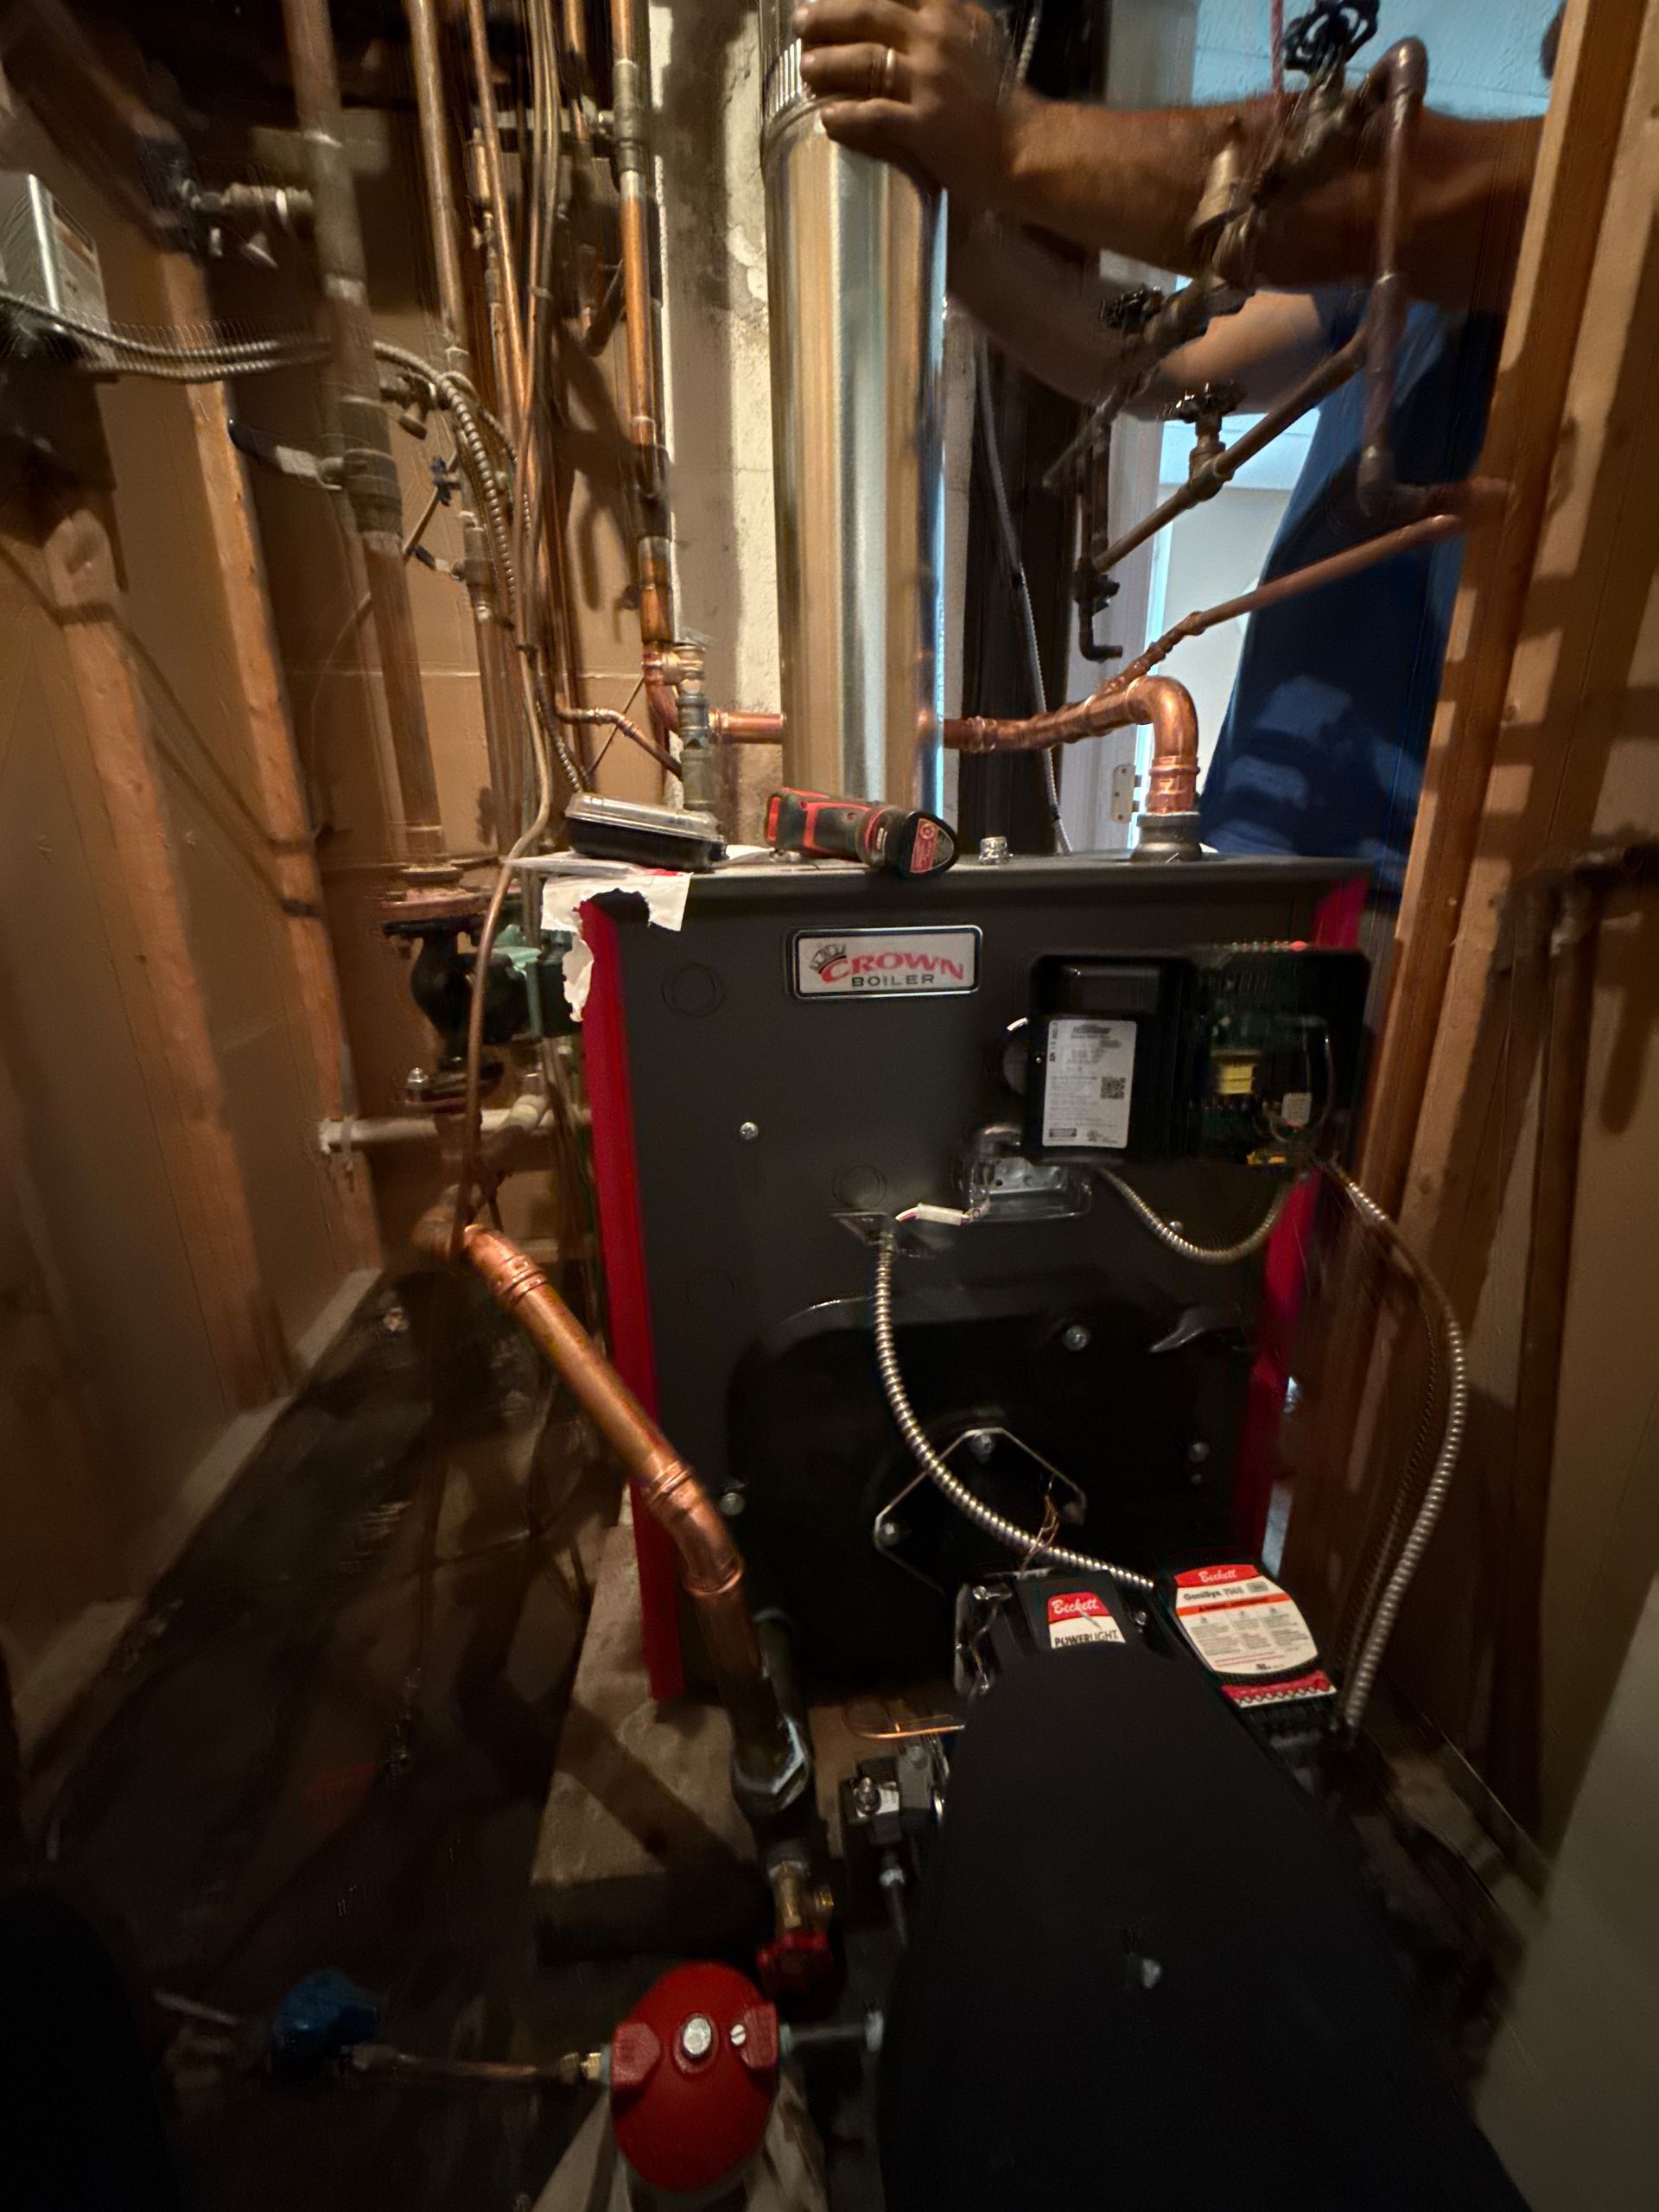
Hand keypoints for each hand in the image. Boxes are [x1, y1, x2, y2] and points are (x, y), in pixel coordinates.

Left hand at [794, 0, 1031, 209]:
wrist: (1028, 148)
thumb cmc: (1003, 101)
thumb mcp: (978, 41)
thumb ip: (945, 23)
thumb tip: (910, 14)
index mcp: (950, 13)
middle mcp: (937, 38)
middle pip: (869, 15)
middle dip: (828, 16)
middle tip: (802, 22)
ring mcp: (929, 81)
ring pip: (865, 61)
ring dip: (829, 64)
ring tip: (808, 69)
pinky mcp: (924, 124)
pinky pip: (873, 115)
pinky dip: (846, 116)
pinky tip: (827, 118)